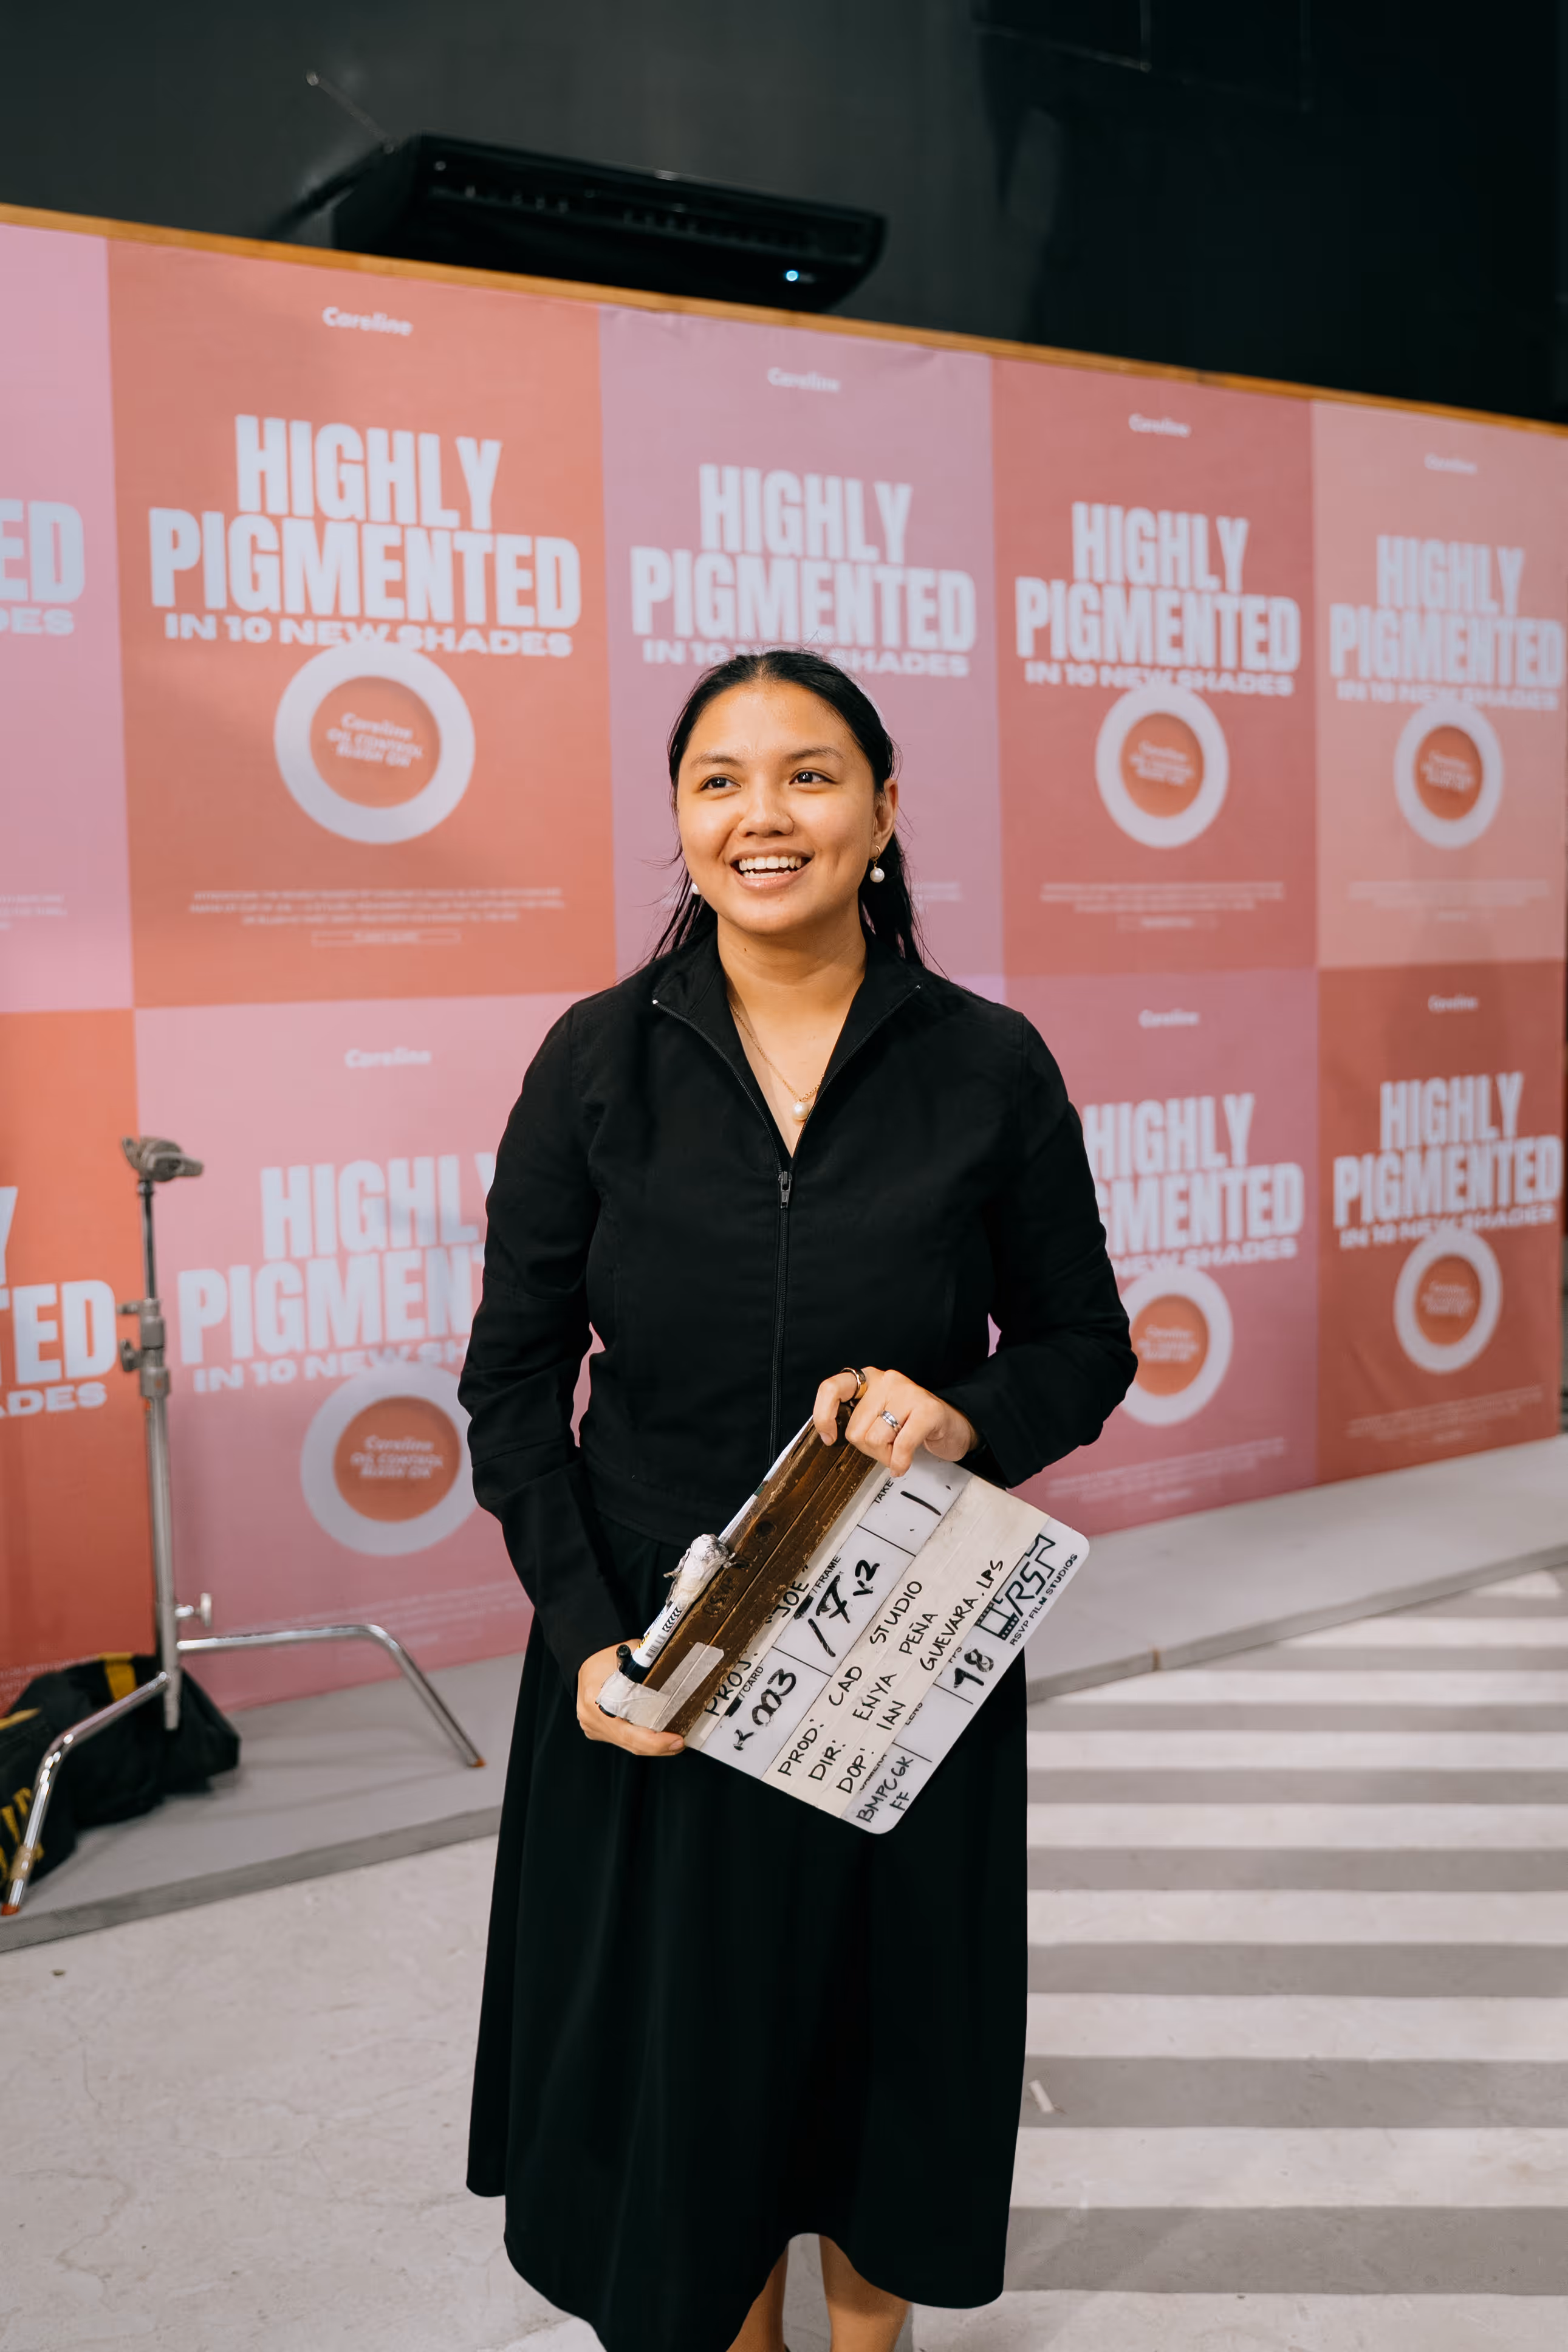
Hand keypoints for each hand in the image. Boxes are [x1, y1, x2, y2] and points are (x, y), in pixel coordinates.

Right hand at [575, 1642, 684, 1757]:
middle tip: (679, 1743)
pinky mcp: (595, 1727)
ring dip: (649, 1744)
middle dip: (658, 1747)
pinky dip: (637, 1738)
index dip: (656, 1743)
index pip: (630, 1734)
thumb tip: (682, 1684)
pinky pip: (620, 1739)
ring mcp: (591, 1725)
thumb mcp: (635, 1659)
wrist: (588, 1655)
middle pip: (630, 1744)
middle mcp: (591, 1717)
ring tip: (671, 1740)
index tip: (676, 1740)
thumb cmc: (609, 1653)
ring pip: (626, 1744)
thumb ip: (654, 1673)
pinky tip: (653, 1735)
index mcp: (597, 1700)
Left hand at [811, 1365, 977, 1478]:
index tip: (829, 1437)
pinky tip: (903, 1464)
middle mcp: (885, 1380)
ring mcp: (907, 1392)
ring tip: (901, 1448)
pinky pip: (901, 1444)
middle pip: (855, 1430)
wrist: (952, 1426)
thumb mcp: (877, 1416)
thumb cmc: (911, 1424)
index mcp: (868, 1380)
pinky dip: (900, 1461)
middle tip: (888, 1446)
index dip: (824, 1416)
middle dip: (869, 1448)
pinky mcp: (927, 1409)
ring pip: (875, 1440)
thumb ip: (856, 1420)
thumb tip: (830, 1436)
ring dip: (887, 1455)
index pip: (832, 1389)